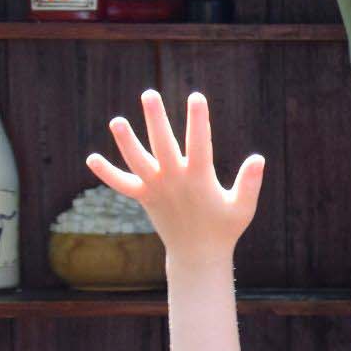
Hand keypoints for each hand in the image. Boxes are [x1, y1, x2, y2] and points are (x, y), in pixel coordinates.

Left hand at [90, 90, 263, 264]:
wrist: (197, 255)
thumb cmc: (225, 228)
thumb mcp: (243, 207)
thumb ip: (249, 183)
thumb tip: (258, 159)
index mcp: (199, 179)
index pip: (199, 143)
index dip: (198, 120)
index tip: (196, 97)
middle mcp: (174, 181)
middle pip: (162, 145)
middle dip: (156, 119)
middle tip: (149, 94)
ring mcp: (156, 189)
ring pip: (137, 161)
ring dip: (126, 141)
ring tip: (116, 120)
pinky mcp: (145, 198)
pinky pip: (122, 184)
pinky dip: (107, 173)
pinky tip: (91, 159)